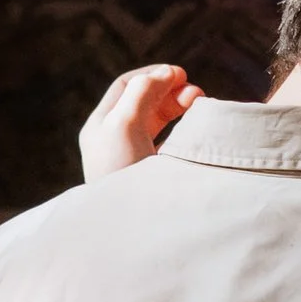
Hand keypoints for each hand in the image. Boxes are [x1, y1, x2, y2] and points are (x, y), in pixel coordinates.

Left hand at [80, 64, 200, 180]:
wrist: (128, 227)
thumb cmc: (120, 172)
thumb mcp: (123, 123)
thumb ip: (142, 92)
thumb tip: (164, 74)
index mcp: (100, 126)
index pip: (127, 86)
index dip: (154, 75)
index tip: (181, 74)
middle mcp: (114, 141)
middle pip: (145, 102)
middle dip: (172, 91)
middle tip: (197, 94)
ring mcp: (134, 160)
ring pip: (159, 122)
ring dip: (181, 108)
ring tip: (200, 106)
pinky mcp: (151, 176)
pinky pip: (169, 144)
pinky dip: (184, 131)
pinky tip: (196, 131)